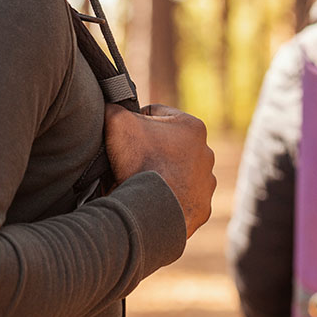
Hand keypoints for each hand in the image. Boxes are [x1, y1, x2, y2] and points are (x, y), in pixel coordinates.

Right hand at [104, 103, 215, 238]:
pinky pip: (181, 200)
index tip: (126, 136)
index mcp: (192, 127)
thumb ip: (114, 107)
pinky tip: (152, 200)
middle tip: (131, 161)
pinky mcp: (202, 209)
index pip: (156, 114)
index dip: (135, 122)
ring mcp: (207, 184)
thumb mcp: (118, 121)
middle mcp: (207, 154)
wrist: (150, 210)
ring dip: (162, 175)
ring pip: (178, 173)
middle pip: (169, 145)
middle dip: (151, 150)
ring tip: (142, 182)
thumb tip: (109, 105)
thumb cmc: (139, 162)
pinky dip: (168, 199)